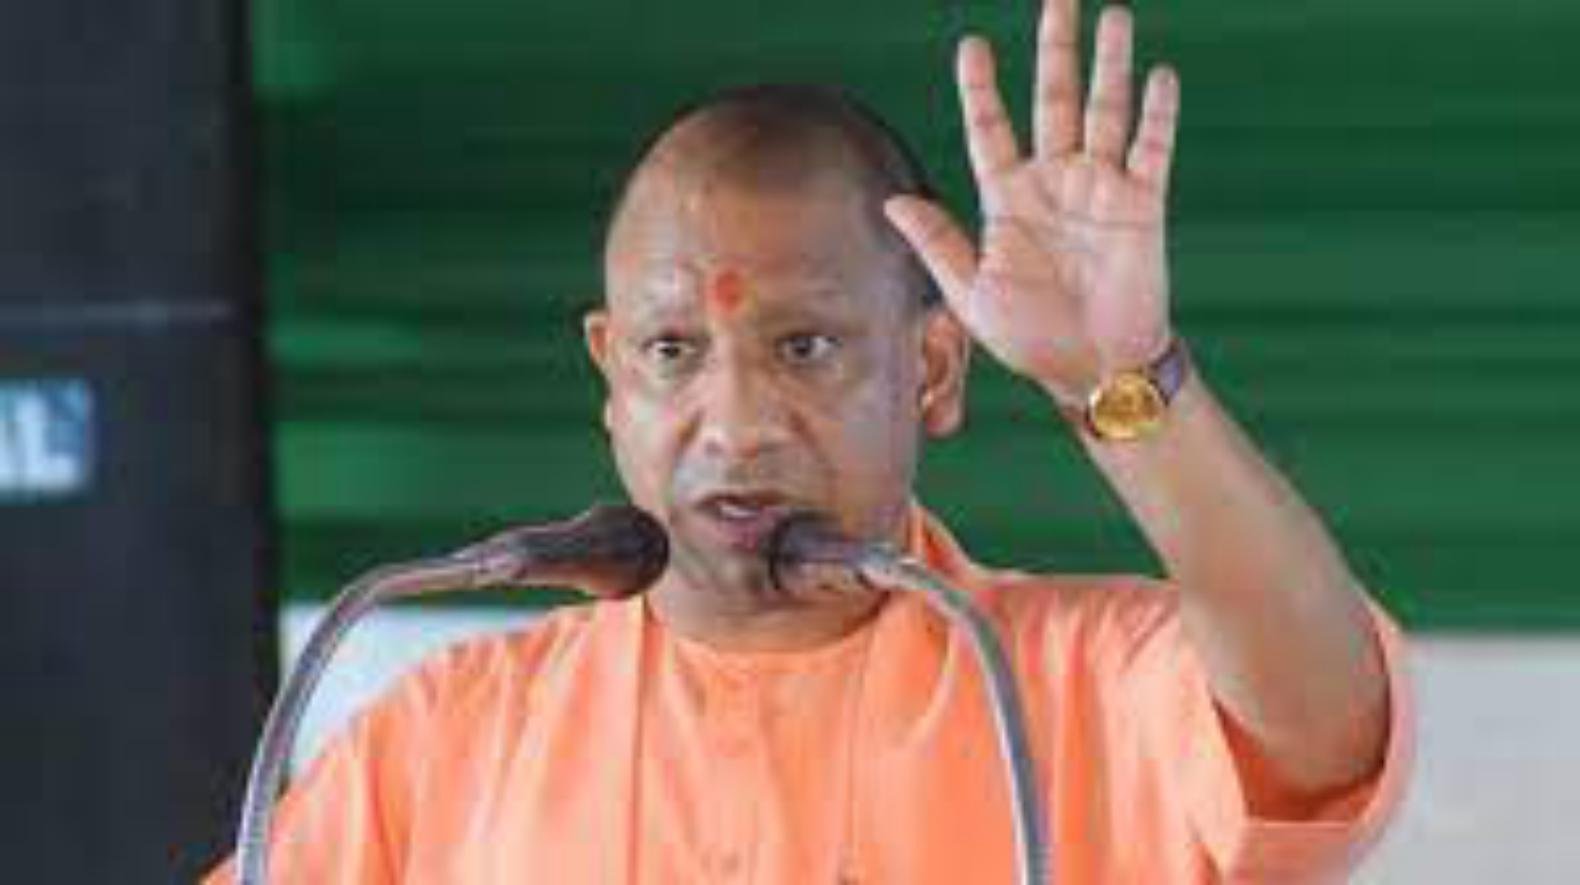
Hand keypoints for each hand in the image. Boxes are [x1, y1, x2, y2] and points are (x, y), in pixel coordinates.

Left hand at [885, 0, 1180, 405]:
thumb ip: (938, 244)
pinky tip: (1158, 76)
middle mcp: (1054, 183)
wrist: (1092, 371)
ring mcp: (1100, 189)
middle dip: (1055, 49)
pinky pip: (1151, 150)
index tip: (972, 45)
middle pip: (1053, 100)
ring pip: (1105, 111)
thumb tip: (892, 201)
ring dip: (1109, 64)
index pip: (991, 130)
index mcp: (1008, 200)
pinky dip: (1156, 114)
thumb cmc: (1030, 338)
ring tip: (1111, 15)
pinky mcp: (1142, 205)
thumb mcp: (972, 294)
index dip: (982, 88)